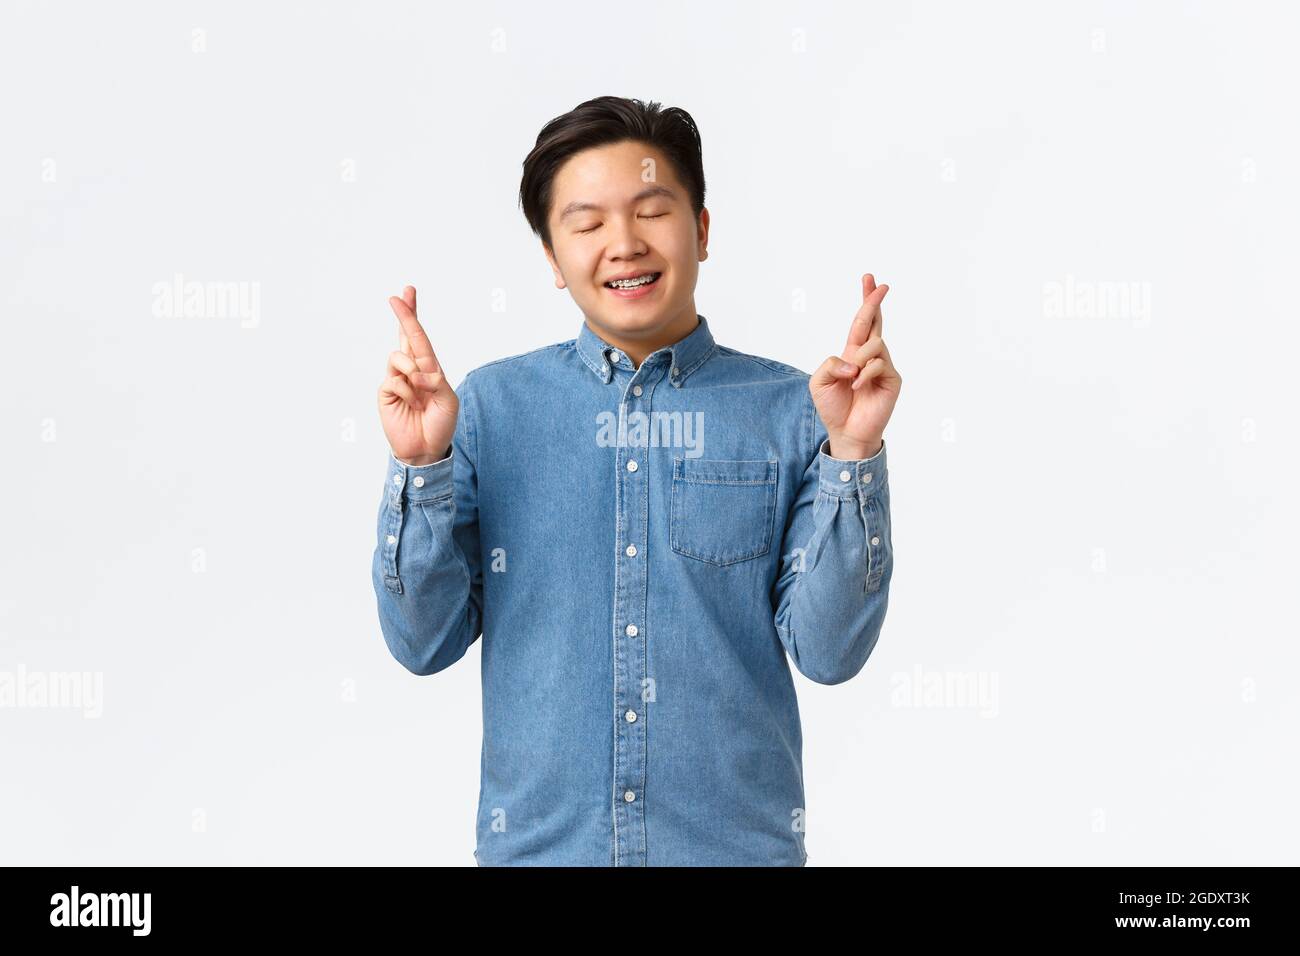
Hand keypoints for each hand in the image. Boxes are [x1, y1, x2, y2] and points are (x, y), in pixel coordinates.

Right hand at [378, 285, 458, 465]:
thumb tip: (416, 371)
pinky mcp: (386, 392)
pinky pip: (393, 380)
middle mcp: (412, 369)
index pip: (420, 337)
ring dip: (412, 372)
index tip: (408, 292)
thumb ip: (436, 381)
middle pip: (404, 336)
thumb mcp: (448, 401)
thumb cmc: (440, 424)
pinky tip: (411, 405)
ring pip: (398, 356)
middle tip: (397, 295)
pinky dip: (406, 391)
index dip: (413, 315)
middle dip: (403, 314)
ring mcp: (397, 379)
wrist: (426, 449)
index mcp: (429, 368)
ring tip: (420, 394)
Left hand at [809, 273, 901, 458]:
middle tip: (880, 284)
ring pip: (874, 344)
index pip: (862, 322)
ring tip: (851, 379)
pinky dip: (863, 375)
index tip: (869, 279)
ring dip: (858, 359)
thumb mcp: (819, 381)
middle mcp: (870, 356)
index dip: (866, 301)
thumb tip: (853, 360)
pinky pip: (879, 364)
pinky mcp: (892, 379)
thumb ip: (830, 363)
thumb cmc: (833, 408)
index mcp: (853, 353)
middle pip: (876, 321)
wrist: (846, 433)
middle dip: (874, 301)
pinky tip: (856, 388)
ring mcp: (883, 366)